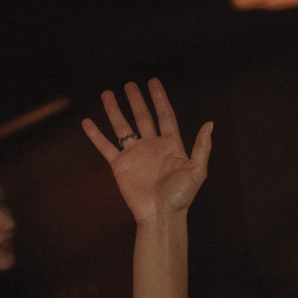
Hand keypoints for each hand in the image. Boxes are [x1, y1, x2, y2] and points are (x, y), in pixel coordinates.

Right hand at [82, 78, 212, 223]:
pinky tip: (88, 122)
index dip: (159, 98)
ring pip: (122, 127)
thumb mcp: (197, 170)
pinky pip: (106, 146)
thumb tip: (210, 123)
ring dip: (115, 110)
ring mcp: (135, 154)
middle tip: (129, 84)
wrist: (161, 215)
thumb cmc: (181, 196)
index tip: (153, 82)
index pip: (164, 115)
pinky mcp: (120, 165)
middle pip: (142, 117)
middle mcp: (152, 146)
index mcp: (171, 145)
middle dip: (136, 100)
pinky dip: (96, 135)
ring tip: (107, 93)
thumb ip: (202, 147)